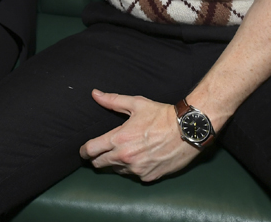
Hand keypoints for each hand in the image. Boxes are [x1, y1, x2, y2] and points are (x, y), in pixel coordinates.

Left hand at [79, 90, 199, 182]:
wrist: (187, 130)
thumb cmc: (162, 115)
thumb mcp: (136, 104)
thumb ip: (112, 101)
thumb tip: (95, 94)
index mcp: (119, 139)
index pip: (91, 150)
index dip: (84, 151)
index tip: (83, 151)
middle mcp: (125, 157)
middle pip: (99, 164)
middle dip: (97, 158)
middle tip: (101, 152)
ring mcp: (137, 170)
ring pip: (117, 170)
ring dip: (117, 163)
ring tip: (126, 151)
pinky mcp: (149, 177)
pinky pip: (134, 175)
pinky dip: (134, 168)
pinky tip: (141, 157)